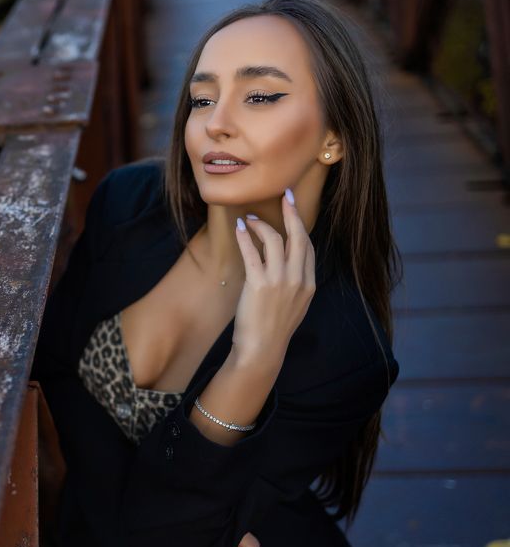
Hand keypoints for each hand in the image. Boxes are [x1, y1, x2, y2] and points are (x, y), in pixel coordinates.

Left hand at [231, 189, 315, 360]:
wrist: (262, 350)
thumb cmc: (272, 329)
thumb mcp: (293, 306)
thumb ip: (294, 284)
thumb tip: (285, 264)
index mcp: (308, 284)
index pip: (308, 247)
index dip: (299, 227)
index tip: (292, 211)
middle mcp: (298, 280)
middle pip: (299, 237)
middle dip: (292, 213)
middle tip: (285, 196)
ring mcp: (280, 282)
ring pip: (276, 240)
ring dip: (261, 224)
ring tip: (247, 219)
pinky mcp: (259, 285)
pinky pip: (252, 253)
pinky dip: (245, 237)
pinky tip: (238, 228)